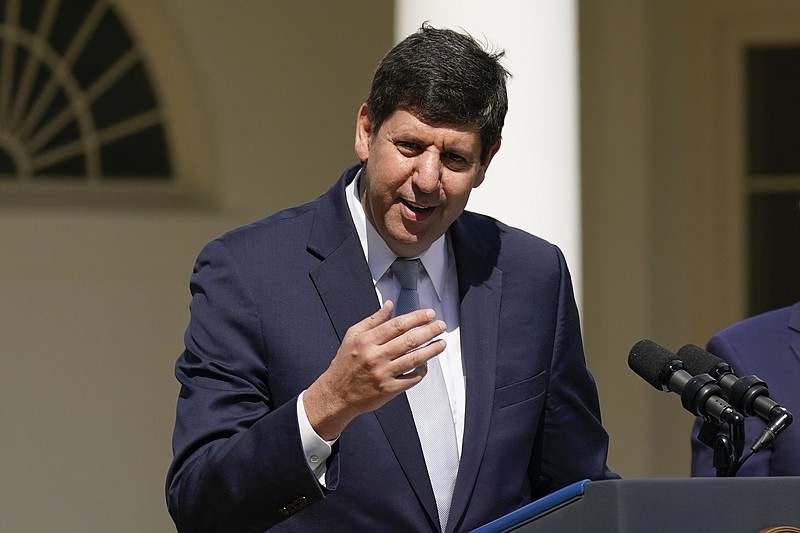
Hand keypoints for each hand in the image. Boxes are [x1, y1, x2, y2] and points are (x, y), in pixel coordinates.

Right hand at [304, 301, 446, 439]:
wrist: (337, 394)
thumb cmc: (345, 363)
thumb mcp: (353, 336)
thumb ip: (373, 320)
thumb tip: (390, 305)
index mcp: (366, 341)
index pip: (397, 325)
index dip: (417, 318)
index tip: (429, 314)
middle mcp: (375, 356)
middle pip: (409, 340)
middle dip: (429, 331)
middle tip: (440, 326)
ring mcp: (383, 374)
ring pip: (414, 359)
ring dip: (431, 350)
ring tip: (441, 343)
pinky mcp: (389, 389)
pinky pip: (411, 378)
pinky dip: (422, 371)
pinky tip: (426, 364)